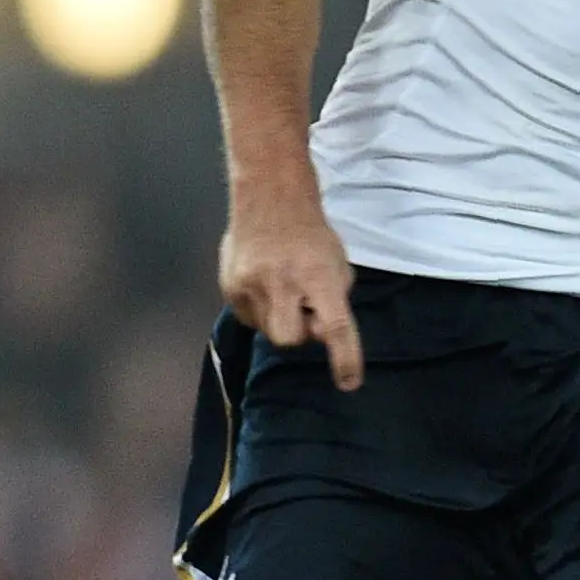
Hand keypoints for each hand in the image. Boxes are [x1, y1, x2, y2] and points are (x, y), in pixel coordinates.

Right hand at [220, 188, 363, 390]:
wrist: (269, 197)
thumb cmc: (310, 233)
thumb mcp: (336, 261)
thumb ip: (335, 298)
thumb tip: (325, 334)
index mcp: (317, 276)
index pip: (336, 327)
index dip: (345, 359)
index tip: (348, 382)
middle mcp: (283, 283)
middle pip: (290, 338)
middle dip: (299, 333)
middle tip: (304, 312)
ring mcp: (251, 285)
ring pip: (267, 330)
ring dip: (280, 319)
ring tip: (282, 291)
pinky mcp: (231, 286)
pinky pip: (248, 317)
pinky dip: (260, 310)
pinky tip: (264, 285)